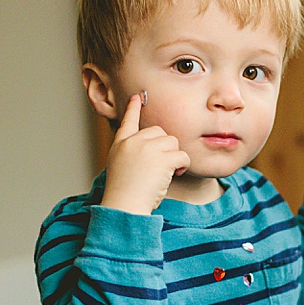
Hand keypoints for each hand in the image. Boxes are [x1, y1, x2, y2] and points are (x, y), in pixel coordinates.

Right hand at [100, 92, 190, 213]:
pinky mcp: (162, 158)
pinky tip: (174, 175)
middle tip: (161, 167)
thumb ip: (133, 154)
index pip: (128, 121)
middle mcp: (133, 142)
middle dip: (165, 147)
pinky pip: (182, 155)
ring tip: (166, 174)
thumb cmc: (125, 194)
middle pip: (159, 131)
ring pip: (173, 142)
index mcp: (120, 144)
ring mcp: (147, 148)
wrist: (124, 206)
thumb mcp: (121, 167)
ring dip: (175, 158)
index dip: (133, 109)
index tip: (137, 97)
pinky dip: (183, 166)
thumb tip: (153, 149)